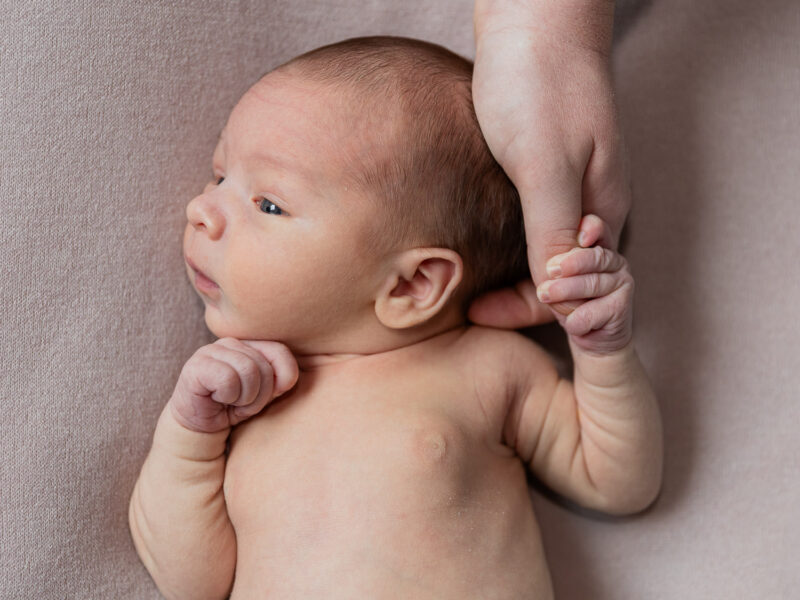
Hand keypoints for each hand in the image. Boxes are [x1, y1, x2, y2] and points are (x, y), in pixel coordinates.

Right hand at [168, 337, 298, 432]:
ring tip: (231, 402)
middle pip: (264, 366)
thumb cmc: (234, 407)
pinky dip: (227, 396)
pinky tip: (216, 399)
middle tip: (243, 404)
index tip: (270, 395)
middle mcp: (230, 342)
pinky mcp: (195, 366)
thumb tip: (286, 380)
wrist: (200, 425)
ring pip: (248, 370)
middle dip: (259, 395)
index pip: (279, 351)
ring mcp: (210, 351)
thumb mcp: (264, 393)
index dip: (283, 378)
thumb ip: (278, 380)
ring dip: (244, 398)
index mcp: (249, 344)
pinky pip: (227, 379)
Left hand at [469, 0, 629, 325]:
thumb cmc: (540, 83)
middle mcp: (594, 206)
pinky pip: (537, 224)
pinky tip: (481, 247)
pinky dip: (511, 246)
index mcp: (604, 211)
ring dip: (516, 278)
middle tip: (470, 311)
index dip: (532, 310)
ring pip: (550, 253)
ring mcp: (574, 187)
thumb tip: (556, 295)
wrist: (534, 18)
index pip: (577, 290)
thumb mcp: (543, 163)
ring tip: (469, 291)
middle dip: (524, 302)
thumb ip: (551, 230)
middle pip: (566, 278)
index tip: (477, 315)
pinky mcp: (550, 169)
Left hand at [535, 215, 633, 353]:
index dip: (591, 228)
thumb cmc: (571, 305)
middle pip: (593, 257)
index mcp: (599, 247)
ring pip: (591, 284)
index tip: (580, 237)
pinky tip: (571, 325)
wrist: (593, 340)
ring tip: (544, 295)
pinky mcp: (622, 307)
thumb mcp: (558, 282)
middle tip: (548, 270)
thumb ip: (555, 267)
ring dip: (565, 292)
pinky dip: (575, 321)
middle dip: (570, 264)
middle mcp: (615, 261)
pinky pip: (592, 312)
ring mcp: (623, 282)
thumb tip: (543, 266)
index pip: (598, 229)